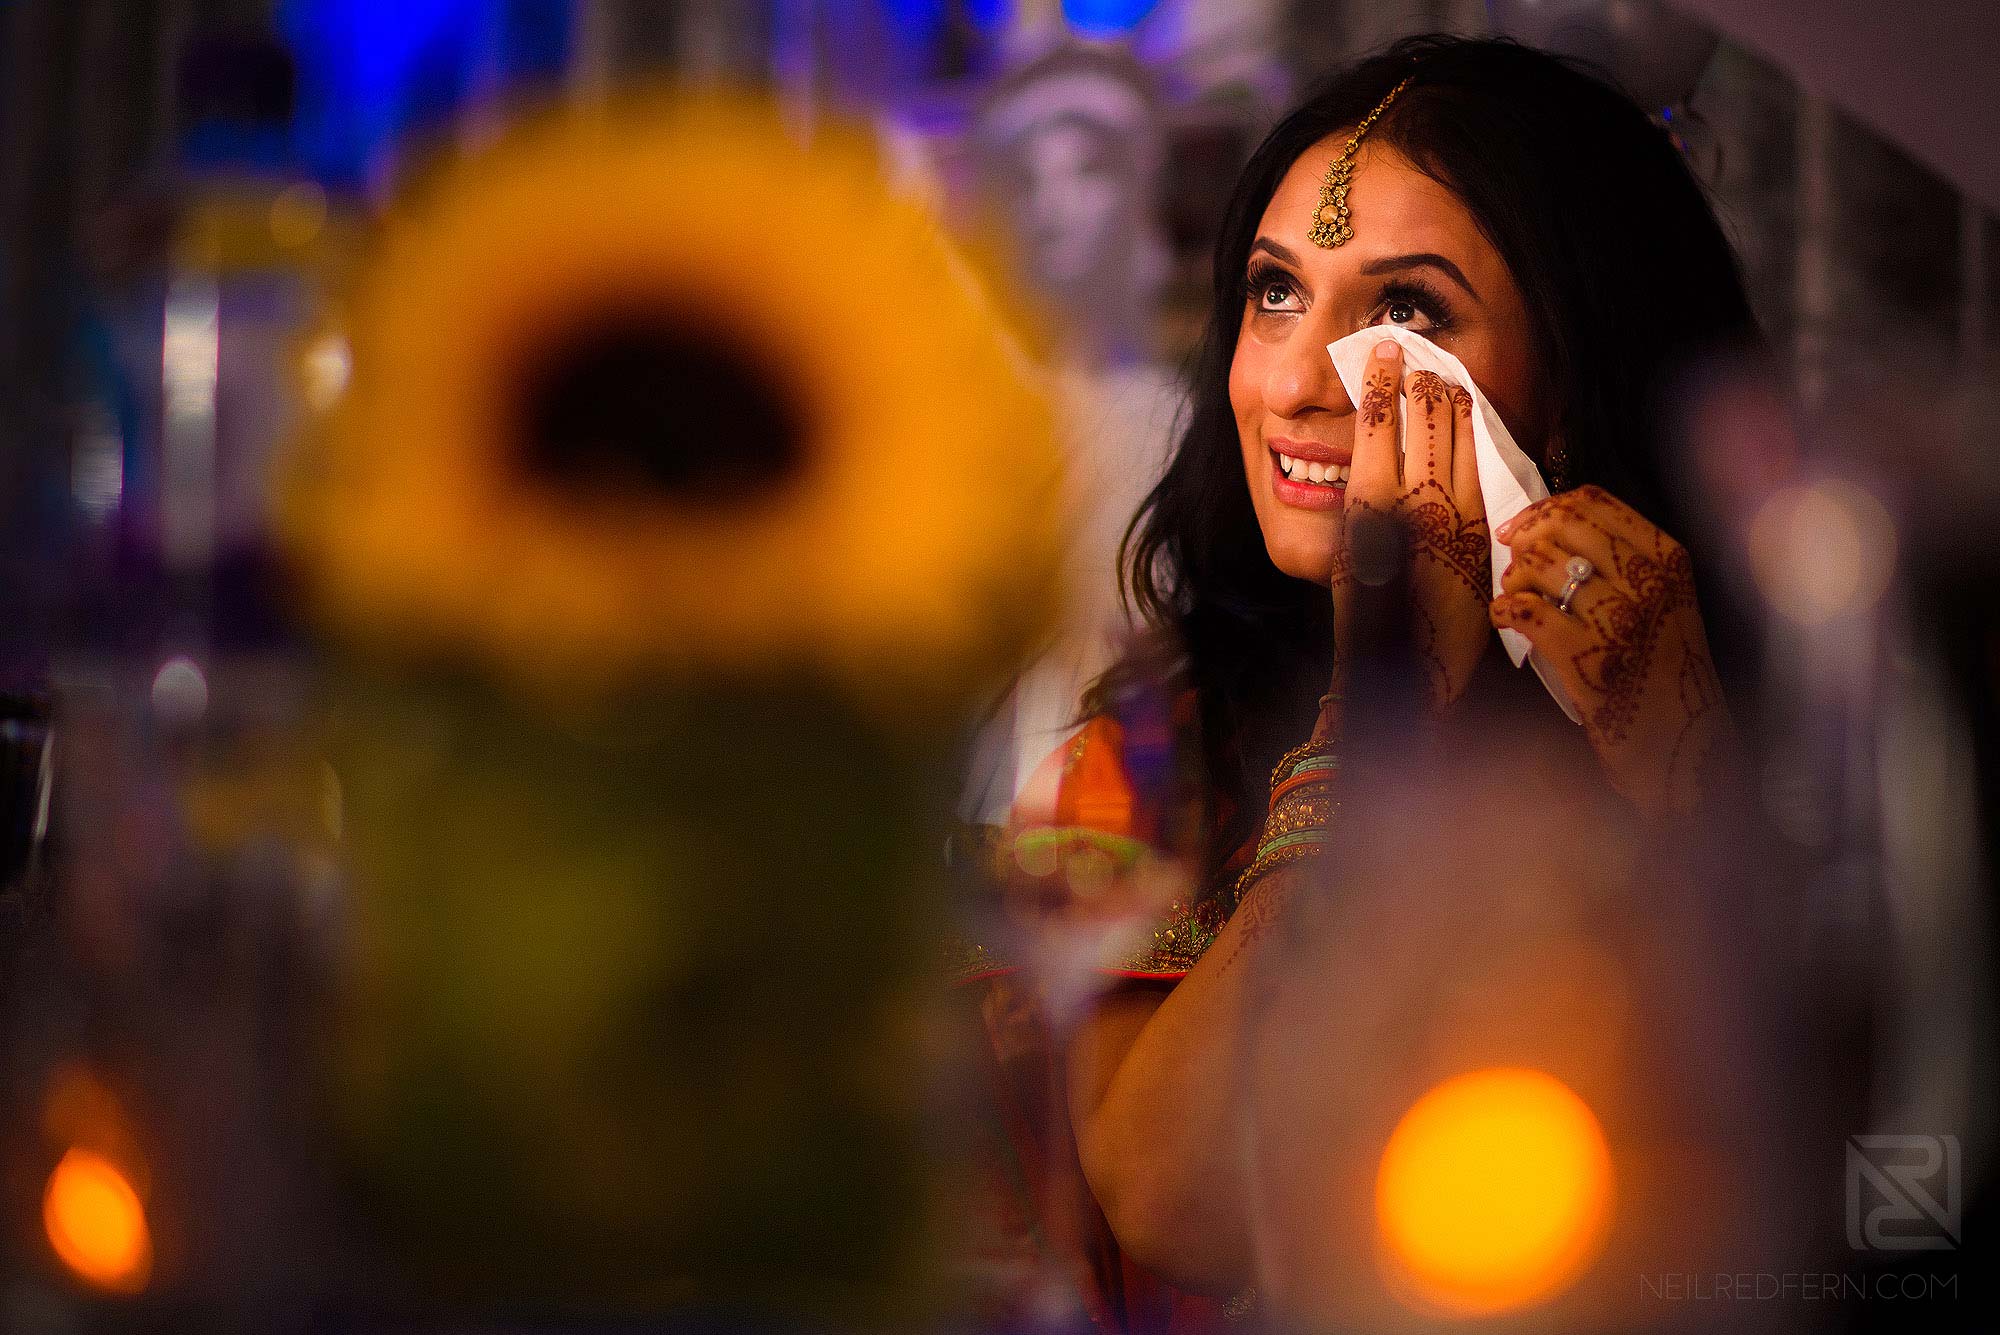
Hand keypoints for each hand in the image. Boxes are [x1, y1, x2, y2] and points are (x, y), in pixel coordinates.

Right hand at [1329, 340, 1493, 714]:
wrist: (1413, 668)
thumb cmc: (1367, 621)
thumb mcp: (1347, 561)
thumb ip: (1358, 511)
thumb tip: (1365, 470)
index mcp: (1369, 506)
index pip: (1375, 422)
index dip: (1379, 380)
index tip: (1381, 353)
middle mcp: (1412, 501)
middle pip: (1421, 418)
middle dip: (1419, 379)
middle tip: (1416, 355)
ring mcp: (1453, 511)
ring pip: (1457, 436)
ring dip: (1450, 399)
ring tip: (1444, 375)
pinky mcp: (1482, 528)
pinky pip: (1481, 465)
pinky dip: (1474, 434)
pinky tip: (1472, 420)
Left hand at [1489, 484, 1733, 816]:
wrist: (1683, 749)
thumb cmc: (1662, 674)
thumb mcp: (1662, 603)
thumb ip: (1620, 561)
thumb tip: (1548, 527)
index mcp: (1668, 558)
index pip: (1593, 501)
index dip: (1543, 509)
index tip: (1519, 530)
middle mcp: (1649, 580)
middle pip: (1562, 525)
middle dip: (1525, 541)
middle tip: (1515, 568)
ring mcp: (1620, 618)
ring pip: (1540, 566)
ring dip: (1514, 580)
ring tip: (1517, 600)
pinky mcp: (1589, 658)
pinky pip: (1526, 611)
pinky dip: (1504, 610)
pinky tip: (1506, 620)